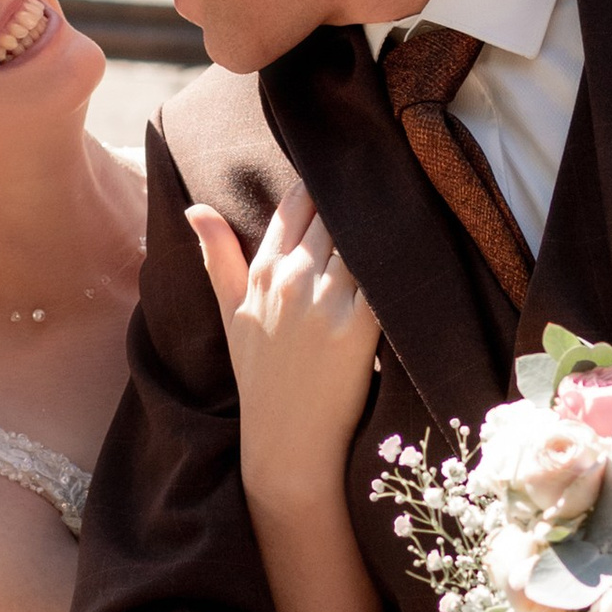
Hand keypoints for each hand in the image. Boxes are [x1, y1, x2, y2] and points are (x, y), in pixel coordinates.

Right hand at [188, 184, 380, 491]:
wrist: (286, 442)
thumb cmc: (260, 378)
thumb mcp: (230, 314)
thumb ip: (216, 257)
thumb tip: (196, 206)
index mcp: (262, 271)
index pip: (296, 203)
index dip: (323, 182)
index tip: (348, 170)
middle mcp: (291, 278)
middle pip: (334, 212)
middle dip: (358, 194)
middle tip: (387, 178)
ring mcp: (325, 300)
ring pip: (361, 236)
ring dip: (383, 220)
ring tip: (410, 204)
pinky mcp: (359, 325)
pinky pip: (383, 274)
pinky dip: (397, 258)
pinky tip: (415, 243)